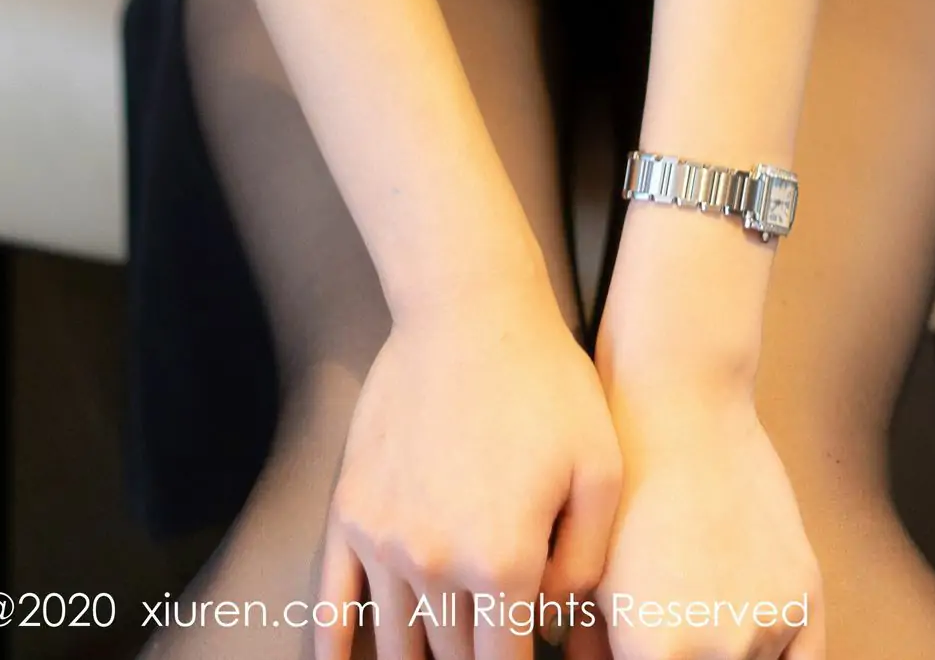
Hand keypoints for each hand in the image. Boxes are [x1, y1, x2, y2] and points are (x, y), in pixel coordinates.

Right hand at [313, 269, 621, 659]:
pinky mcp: (350, 510)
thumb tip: (550, 621)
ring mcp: (384, 540)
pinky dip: (336, 646)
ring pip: (399, 640)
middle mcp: (436, 564)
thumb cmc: (544, 381)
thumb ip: (584, 565)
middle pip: (453, 657)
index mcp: (503, 563)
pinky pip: (333, 600)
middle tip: (491, 644)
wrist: (468, 308)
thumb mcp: (601, 470)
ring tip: (438, 656)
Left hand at [563, 380, 824, 659]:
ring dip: (729, 658)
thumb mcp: (589, 588)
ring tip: (703, 619)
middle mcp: (719, 650)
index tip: (645, 651)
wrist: (680, 409)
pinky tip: (752, 646)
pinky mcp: (805, 593)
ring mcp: (768, 621)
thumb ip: (598, 657)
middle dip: (685, 659)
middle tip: (674, 636)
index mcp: (656, 653)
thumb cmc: (621, 489)